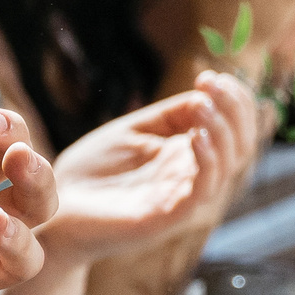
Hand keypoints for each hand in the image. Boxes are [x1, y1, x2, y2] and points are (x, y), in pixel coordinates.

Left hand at [39, 72, 258, 268]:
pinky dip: (207, 163)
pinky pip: (201, 193)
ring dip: (222, 131)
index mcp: (187, 155)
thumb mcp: (134, 131)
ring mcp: (181, 199)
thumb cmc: (93, 171)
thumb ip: (170, 115)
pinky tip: (195, 136)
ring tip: (203, 104)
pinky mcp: (166, 219)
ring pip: (227, 168)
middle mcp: (191, 177)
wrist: (54, 209)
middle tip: (214, 84)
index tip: (211, 76)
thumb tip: (206, 93)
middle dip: (235, 110)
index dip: (234, 100)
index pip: (233, 128)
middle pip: (240, 146)